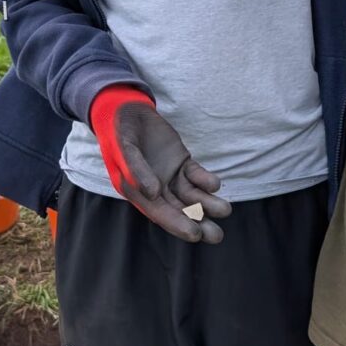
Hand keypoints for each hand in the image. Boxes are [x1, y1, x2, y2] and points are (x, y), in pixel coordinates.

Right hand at [89, 86, 230, 243]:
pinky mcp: (182, 162)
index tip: (195, 235)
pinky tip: (215, 184)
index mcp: (138, 193)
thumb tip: (153, 193)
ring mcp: (171, 176)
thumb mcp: (124, 150)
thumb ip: (137, 171)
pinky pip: (196, 175)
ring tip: (225, 210)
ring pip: (192, 195)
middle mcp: (156, 189)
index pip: (160, 213)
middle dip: (198, 222)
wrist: (126, 110)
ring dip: (208, 204)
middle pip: (180, 210)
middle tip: (217, 236)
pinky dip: (206, 180)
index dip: (177, 225)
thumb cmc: (119, 133)